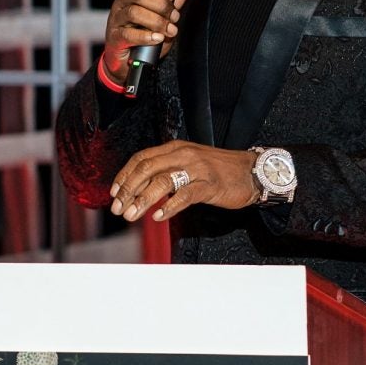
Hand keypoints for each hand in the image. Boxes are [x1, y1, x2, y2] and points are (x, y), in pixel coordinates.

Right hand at [101, 0, 192, 84]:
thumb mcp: (163, 16)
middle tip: (174, 17)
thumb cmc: (145, 35)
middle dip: (161, 5)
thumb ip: (174, 0)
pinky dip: (146, 36)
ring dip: (157, 22)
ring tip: (169, 30)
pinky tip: (157, 39)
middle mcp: (122, 3)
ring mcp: (116, 20)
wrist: (128, 60)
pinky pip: (128, 34)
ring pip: (134, 12)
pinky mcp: (114, 38)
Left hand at [110, 141, 258, 222]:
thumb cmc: (219, 170)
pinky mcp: (210, 184)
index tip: (113, 192)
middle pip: (147, 168)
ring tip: (132, 214)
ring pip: (162, 181)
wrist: (251, 171)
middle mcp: (183, 155)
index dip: (124, 175)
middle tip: (118, 208)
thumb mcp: (189, 164)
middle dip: (128, 189)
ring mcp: (197, 169)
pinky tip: (159, 216)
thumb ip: (166, 172)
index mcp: (175, 148)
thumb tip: (140, 189)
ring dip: (143, 199)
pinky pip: (185, 195)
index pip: (141, 158)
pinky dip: (170, 206)